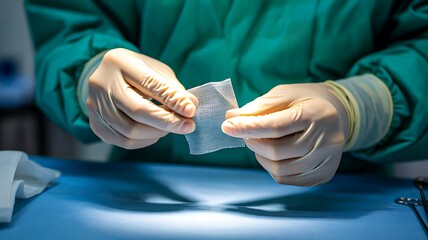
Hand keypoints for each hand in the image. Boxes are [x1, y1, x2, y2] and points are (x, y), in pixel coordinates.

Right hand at [86, 48, 197, 148]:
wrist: (107, 77)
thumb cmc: (138, 73)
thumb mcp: (156, 71)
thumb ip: (172, 88)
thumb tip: (190, 107)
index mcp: (119, 62)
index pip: (149, 84)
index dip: (172, 100)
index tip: (191, 111)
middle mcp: (101, 83)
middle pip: (137, 110)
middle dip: (167, 122)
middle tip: (188, 126)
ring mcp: (94, 105)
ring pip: (130, 130)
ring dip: (157, 133)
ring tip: (170, 127)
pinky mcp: (94, 123)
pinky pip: (123, 141)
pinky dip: (144, 141)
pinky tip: (155, 134)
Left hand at [222, 83, 348, 185]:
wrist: (339, 114)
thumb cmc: (306, 101)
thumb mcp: (284, 94)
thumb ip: (259, 107)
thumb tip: (231, 119)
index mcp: (316, 113)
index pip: (276, 126)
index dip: (248, 127)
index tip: (227, 126)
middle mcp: (327, 139)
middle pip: (277, 151)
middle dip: (252, 142)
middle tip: (244, 132)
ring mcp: (327, 160)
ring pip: (280, 169)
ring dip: (260, 156)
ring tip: (259, 142)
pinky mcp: (324, 174)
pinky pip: (287, 179)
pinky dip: (272, 168)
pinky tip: (273, 154)